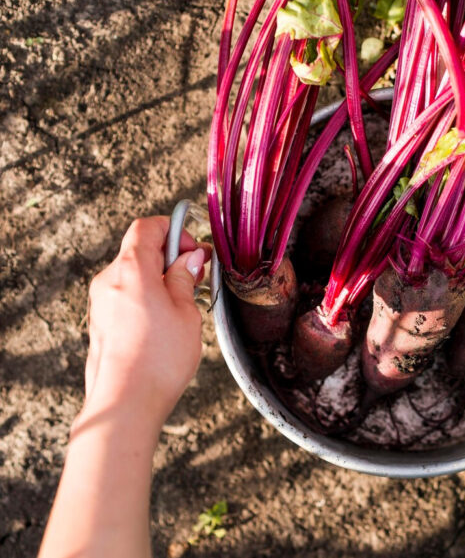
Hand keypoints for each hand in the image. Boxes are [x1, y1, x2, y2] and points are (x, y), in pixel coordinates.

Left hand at [80, 216, 210, 430]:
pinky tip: (167, 321)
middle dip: (171, 257)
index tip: (195, 249)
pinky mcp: (101, 322)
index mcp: (131, 270)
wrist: (126, 403)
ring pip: (133, 274)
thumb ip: (184, 279)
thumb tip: (188, 260)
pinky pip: (126, 295)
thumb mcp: (186, 312)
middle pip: (139, 250)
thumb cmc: (158, 360)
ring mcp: (101, 302)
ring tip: (185, 302)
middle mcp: (109, 280)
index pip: (147, 227)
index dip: (174, 230)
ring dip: (160, 278)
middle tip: (197, 276)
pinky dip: (147, 296)